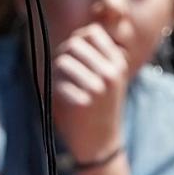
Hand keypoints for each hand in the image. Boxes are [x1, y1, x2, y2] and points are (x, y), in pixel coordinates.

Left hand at [46, 20, 132, 165]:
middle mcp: (111, 72)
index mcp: (118, 63)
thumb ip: (97, 56)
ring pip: (62, 61)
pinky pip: (58, 82)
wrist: (101, 142)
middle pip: (74, 44)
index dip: (78, 40)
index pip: (92, 32)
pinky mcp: (84, 102)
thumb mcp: (110, 77)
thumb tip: (76, 37)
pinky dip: (55, 89)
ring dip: (56, 72)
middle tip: (62, 72)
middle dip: (63, 55)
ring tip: (61, 84)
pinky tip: (62, 98)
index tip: (74, 55)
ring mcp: (98, 87)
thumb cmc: (100, 106)